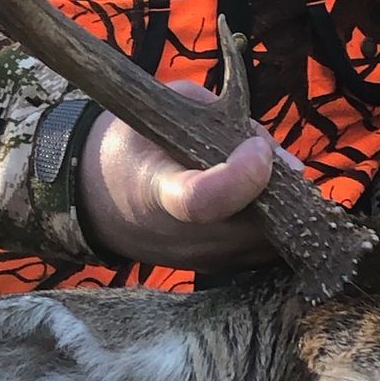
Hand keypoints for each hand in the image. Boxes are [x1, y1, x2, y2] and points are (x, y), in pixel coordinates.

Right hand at [76, 86, 292, 269]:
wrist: (94, 197)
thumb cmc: (133, 144)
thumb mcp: (170, 111)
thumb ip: (229, 126)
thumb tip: (285, 163)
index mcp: (159, 190)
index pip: (204, 199)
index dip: (243, 175)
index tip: (257, 147)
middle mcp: (182, 237)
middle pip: (253, 226)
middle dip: (280, 192)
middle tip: (276, 161)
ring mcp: (201, 260)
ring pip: (268, 245)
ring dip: (282, 212)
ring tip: (269, 179)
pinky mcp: (216, 269)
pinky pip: (262, 252)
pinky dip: (273, 227)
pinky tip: (261, 201)